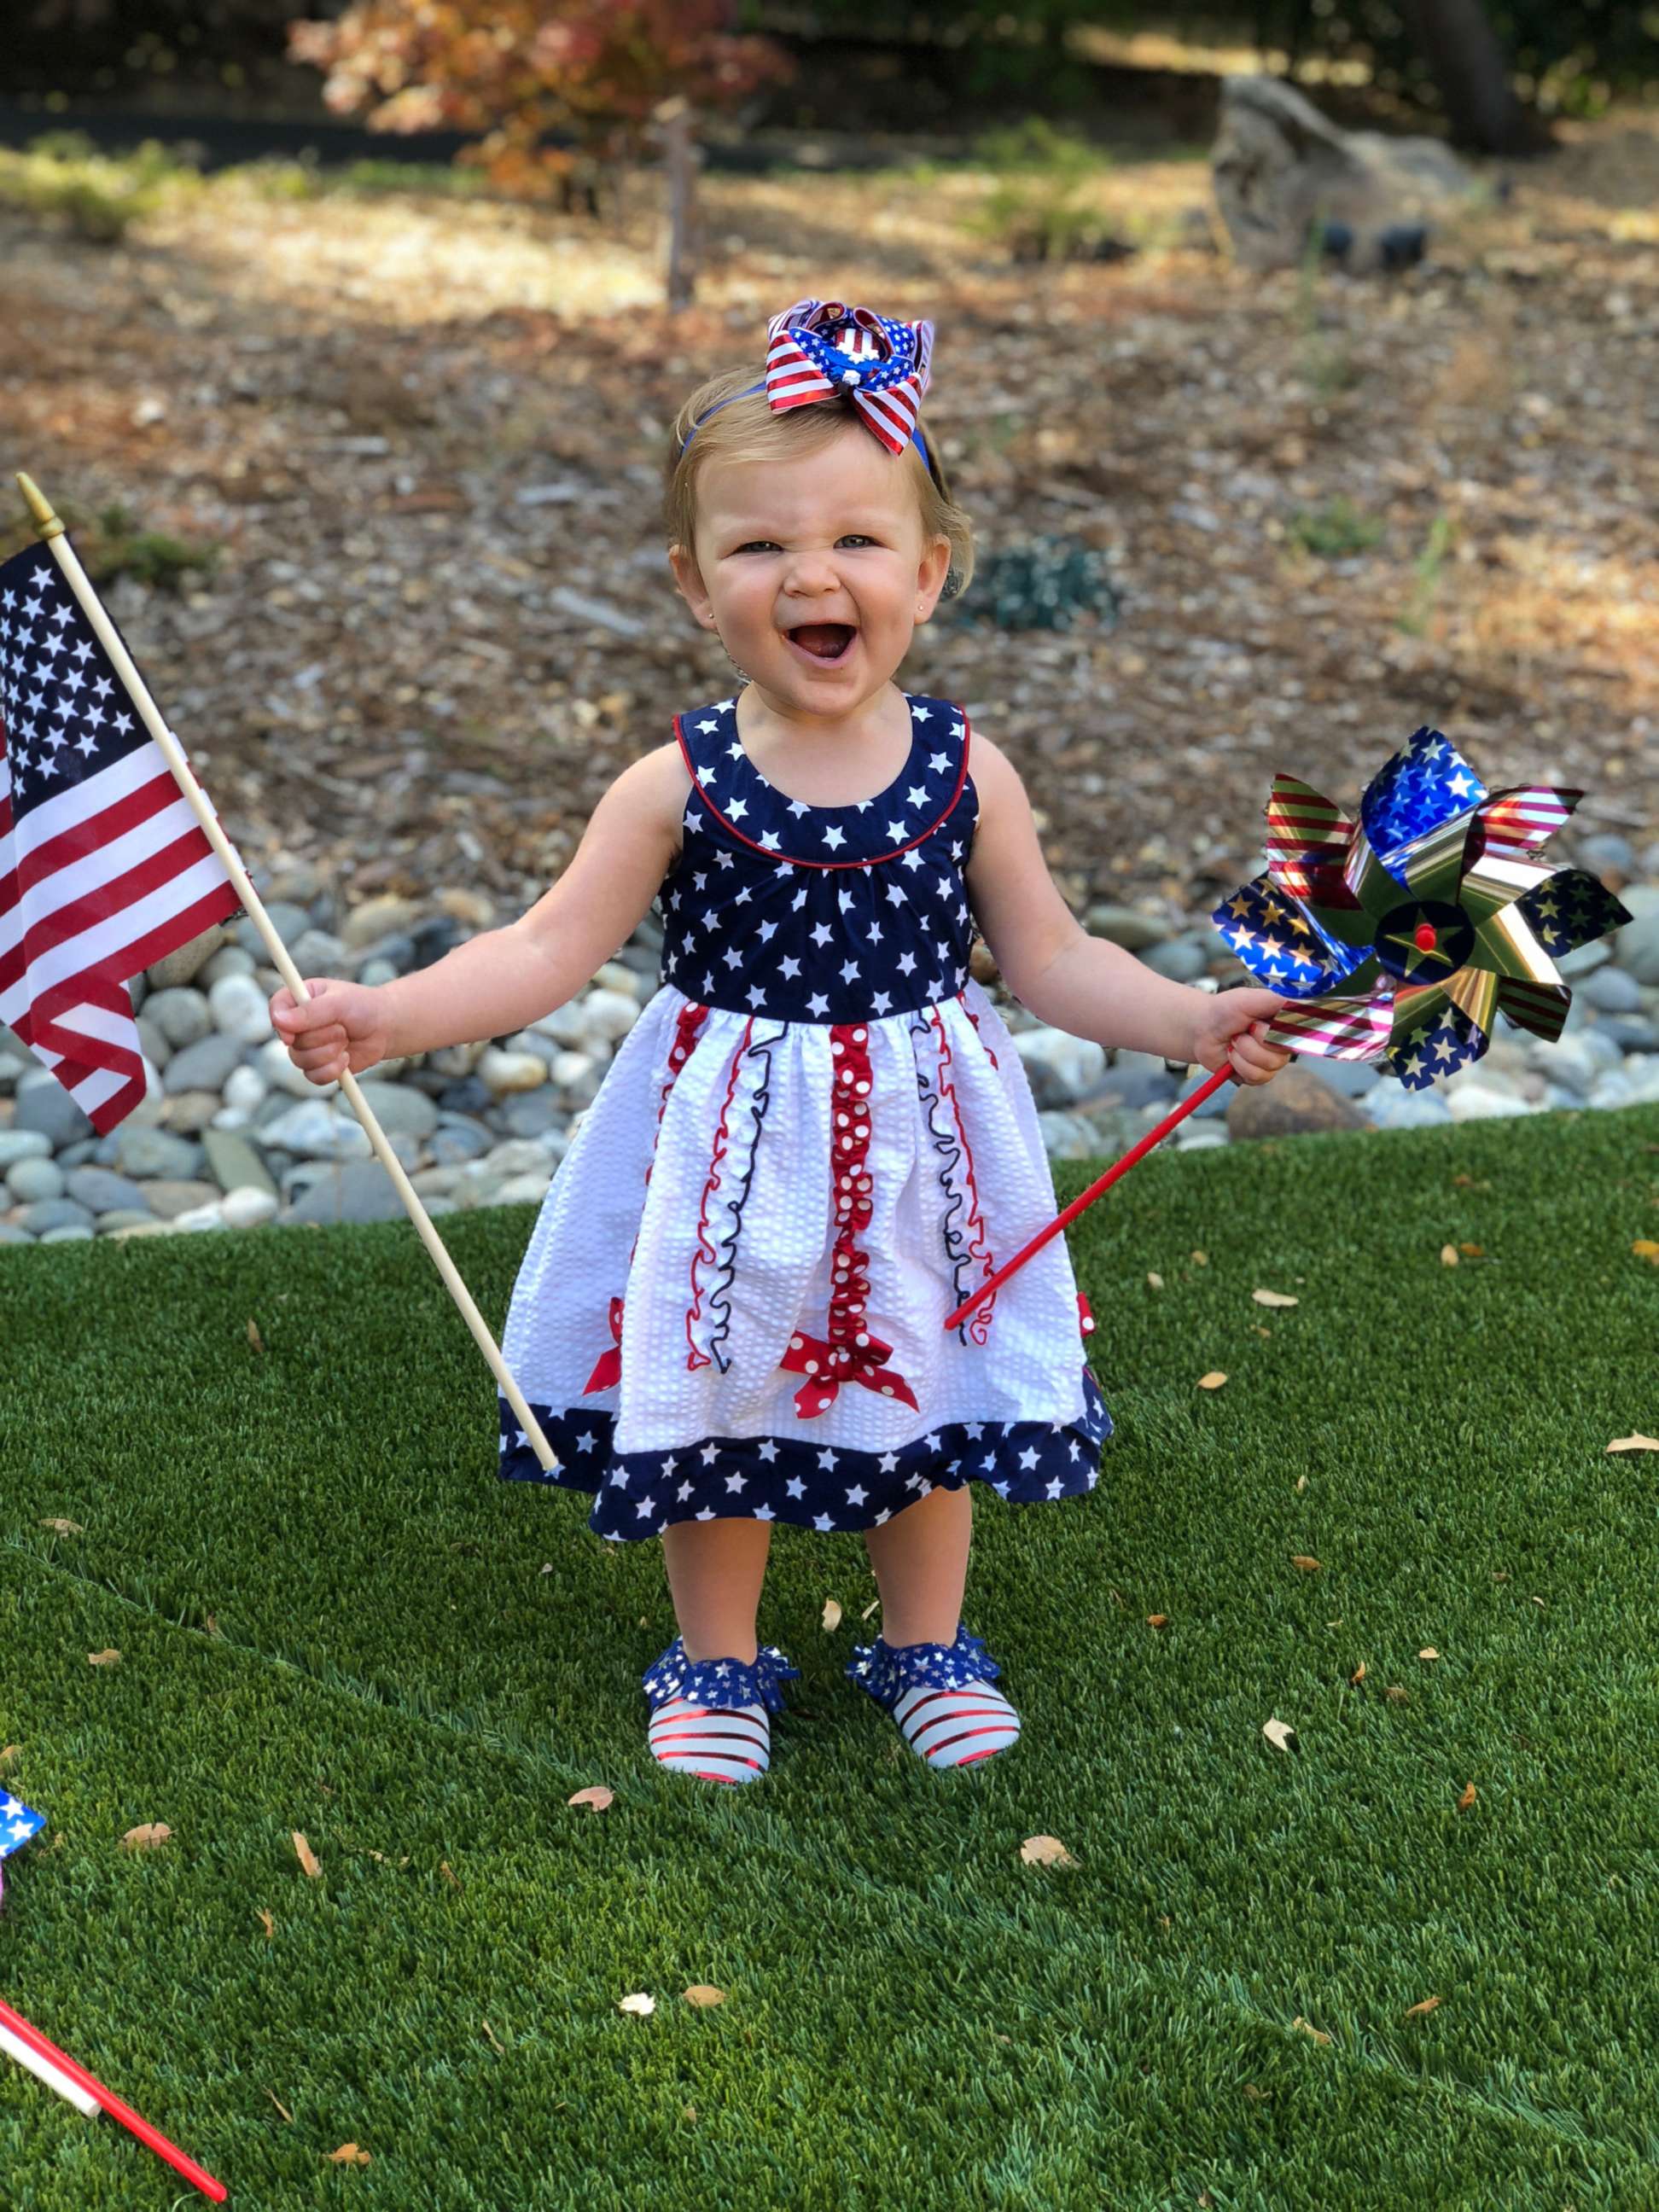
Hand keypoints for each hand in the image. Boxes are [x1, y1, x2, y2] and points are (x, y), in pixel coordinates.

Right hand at [268, 977, 390, 1085]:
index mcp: (299, 999)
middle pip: (291, 1041)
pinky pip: (313, 1077)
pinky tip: (346, 1058)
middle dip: (322, 1037)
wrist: (385, 1028)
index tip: (292, 1034)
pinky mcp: (318, 1066)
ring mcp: (307, 1046)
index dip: (280, 1023)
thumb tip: (280, 1021)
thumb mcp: (339, 1003)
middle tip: (342, 1028)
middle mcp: (298, 1024)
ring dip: (329, 1053)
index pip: (276, 1008)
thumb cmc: (363, 1007)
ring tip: (346, 1040)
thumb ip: (311, 1011)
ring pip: (301, 1061)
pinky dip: (332, 1070)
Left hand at [1191, 987, 1293, 1085]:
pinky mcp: (1257, 1076)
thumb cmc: (1227, 1010)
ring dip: (1245, 1050)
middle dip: (1258, 1038)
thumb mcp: (1251, 999)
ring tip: (1235, 1040)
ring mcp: (1271, 1061)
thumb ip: (1279, 1000)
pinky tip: (1231, 1054)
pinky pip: (1256, 1076)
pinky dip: (1238, 1063)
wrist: (1202, 1028)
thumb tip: (1306, 1002)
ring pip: (1270, 1064)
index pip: (1303, 1031)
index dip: (1282, 1029)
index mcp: (1288, 1023)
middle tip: (1245, 1028)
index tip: (1261, 1023)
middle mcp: (1284, 1043)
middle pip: (1285, 1050)